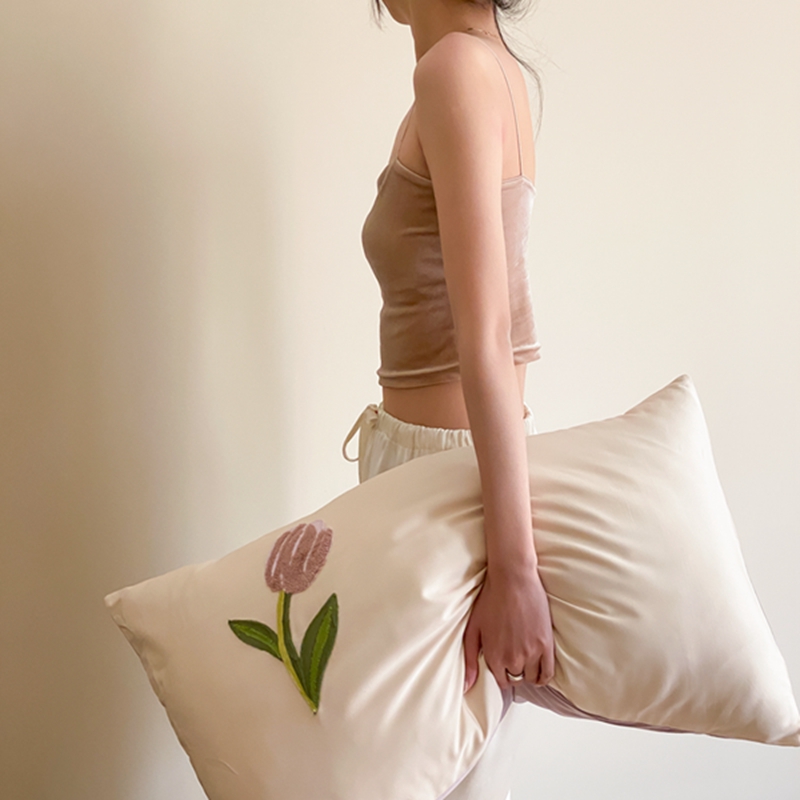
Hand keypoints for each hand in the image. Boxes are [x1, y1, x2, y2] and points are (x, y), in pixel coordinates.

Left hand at [463, 562, 554, 693]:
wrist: (512, 579)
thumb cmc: (490, 599)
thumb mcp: (473, 628)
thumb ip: (469, 660)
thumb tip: (465, 688)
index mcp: (494, 656)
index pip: (501, 680)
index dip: (502, 674)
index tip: (504, 667)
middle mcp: (512, 659)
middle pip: (516, 678)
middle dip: (515, 671)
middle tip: (515, 659)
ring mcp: (531, 652)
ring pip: (533, 677)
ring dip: (529, 672)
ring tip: (527, 662)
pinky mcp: (546, 644)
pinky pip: (548, 671)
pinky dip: (544, 676)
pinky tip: (541, 672)